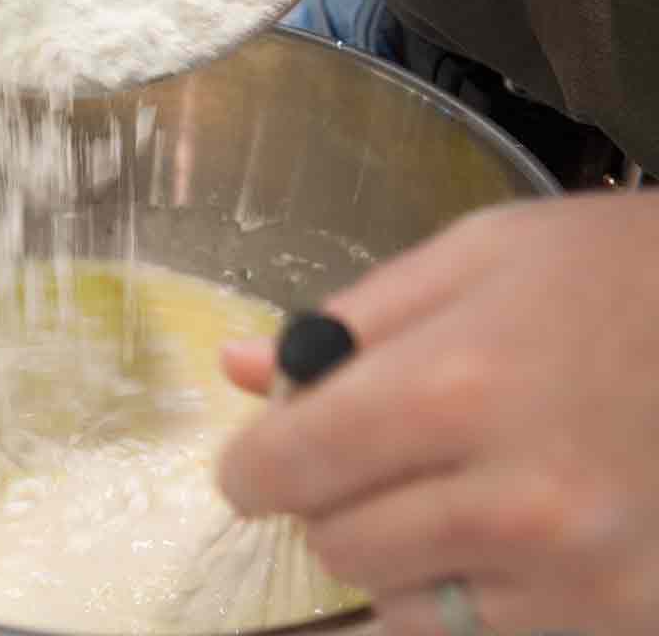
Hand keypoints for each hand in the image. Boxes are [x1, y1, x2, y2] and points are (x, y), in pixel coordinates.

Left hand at [217, 191, 658, 634]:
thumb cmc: (617, 275)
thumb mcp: (478, 257)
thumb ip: (350, 320)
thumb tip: (239, 367)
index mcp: (458, 386)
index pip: (288, 464)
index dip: (250, 469)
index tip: (255, 465)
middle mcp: (515, 500)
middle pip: (334, 543)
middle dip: (327, 500)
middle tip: (368, 455)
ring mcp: (575, 575)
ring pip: (396, 604)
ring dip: (391, 552)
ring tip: (446, 487)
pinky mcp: (618, 618)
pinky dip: (458, 592)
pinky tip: (498, 532)